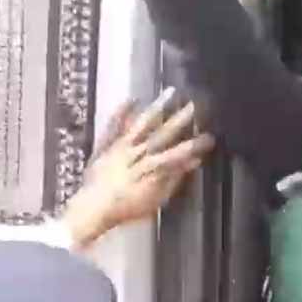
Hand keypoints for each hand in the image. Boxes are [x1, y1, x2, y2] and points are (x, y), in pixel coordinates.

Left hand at [62, 88, 215, 247]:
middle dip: (180, 119)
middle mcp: (138, 153)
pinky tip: (132, 98)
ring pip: (141, 124)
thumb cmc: (126, 208)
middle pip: (162, 133)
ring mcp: (121, 146)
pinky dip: (122, 111)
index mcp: (152, 167)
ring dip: (156, 108)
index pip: (179, 152)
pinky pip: (113, 126)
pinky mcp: (106, 145)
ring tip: (170, 92)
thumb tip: (193, 161)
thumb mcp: (156, 199)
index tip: (210, 136)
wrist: (91, 209)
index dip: (195, 144)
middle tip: (195, 104)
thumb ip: (175, 179)